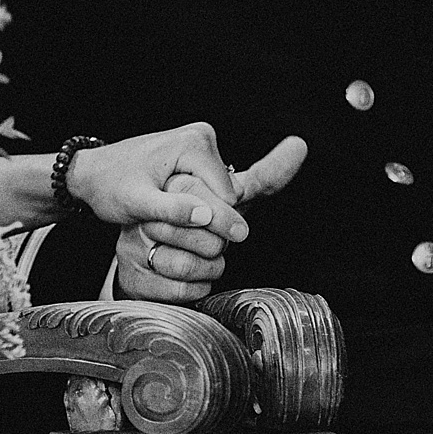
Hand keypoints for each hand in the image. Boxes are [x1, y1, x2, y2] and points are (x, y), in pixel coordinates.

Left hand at [67, 123, 248, 240]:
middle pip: (227, 192)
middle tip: (170, 220)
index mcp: (193, 144)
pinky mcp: (195, 151)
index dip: (211, 222)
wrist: (92, 173)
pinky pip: (209, 185)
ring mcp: (199, 142)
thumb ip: (172, 210)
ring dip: (201, 209)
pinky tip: (172, 205)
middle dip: (205, 214)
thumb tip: (207, 216)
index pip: (227, 195)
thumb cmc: (109, 186)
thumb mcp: (138, 203)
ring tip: (168, 212)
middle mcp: (202, 136)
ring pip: (220, 191)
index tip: (184, 232)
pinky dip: (196, 200)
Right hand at [116, 136, 306, 301]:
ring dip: (209, 269)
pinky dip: (195, 288)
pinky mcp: (132, 276)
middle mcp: (148, 213)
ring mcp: (134, 245)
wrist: (152, 250)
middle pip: (205, 240)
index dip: (226, 219)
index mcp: (172, 186)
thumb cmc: (202, 219)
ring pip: (188, 266)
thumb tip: (300, 144)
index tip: (238, 231)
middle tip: (216, 244)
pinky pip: (178, 289)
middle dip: (218, 247)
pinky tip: (194, 278)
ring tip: (206, 260)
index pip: (206, 204)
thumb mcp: (232, 193)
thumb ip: (265, 175)